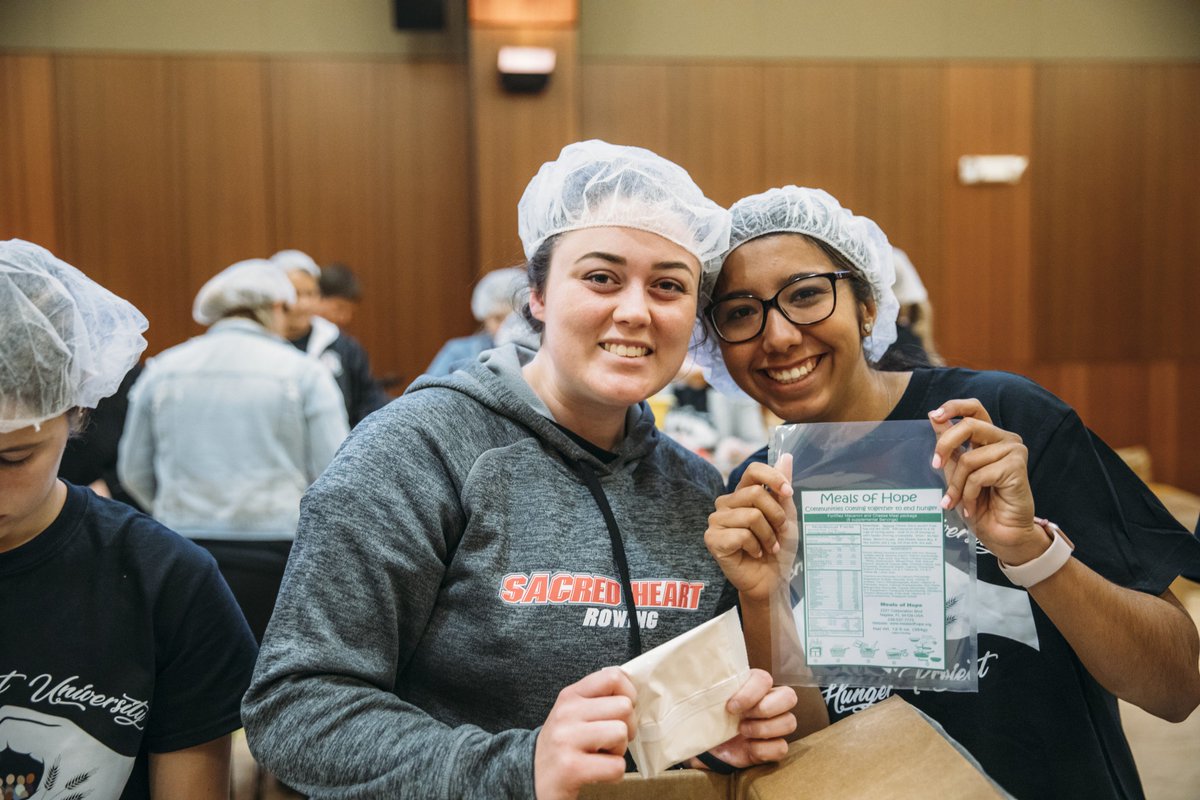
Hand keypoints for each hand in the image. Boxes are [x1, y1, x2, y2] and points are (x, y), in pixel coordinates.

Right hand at [534, 667, 636, 799]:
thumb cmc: (562, 745)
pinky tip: (598, 772)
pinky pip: (616, 766)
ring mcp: (567, 739)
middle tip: (611, 740)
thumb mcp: (573, 713)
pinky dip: (614, 773)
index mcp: (570, 696)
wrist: (531, 777)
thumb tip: (634, 693)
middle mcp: (567, 713)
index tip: (621, 711)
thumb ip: (598, 699)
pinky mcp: (571, 768)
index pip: (613, 676)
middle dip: (627, 727)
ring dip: (619, 750)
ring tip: (602, 755)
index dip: (629, 694)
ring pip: (621, 733)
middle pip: (624, 707)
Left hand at [689, 669, 796, 769]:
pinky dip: (764, 750)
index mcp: (752, 686)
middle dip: (766, 708)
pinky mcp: (772, 747)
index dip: (751, 692)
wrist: (704, 747)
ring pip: (790, 722)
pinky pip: (782, 748)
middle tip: (743, 718)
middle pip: (790, 696)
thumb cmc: (706, 718)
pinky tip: (748, 748)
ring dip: (764, 729)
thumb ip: (703, 685)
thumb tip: (688, 671)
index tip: (730, 706)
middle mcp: (768, 702)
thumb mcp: (704, 699)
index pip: (765, 679)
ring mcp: (773, 725)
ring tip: (743, 732)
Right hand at [705, 454, 796, 600]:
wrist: (772, 580)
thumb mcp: (786, 515)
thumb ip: (782, 487)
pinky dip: (755, 547)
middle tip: (779, 533)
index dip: (772, 477)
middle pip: (755, 493)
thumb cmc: (777, 548)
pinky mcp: (712, 539)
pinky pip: (741, 535)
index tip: (788, 493)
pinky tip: (753, 554)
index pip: (752, 470)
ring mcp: (716, 521)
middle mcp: (725, 503)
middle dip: (776, 516)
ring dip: (768, 535)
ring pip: (751, 515)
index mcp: (741, 494)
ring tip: (767, 546)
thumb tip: (786, 456)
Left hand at [928, 399, 1047, 564]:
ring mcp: (1014, 451)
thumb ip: (948, 444)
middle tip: (935, 466)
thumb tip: (934, 416)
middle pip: (968, 425)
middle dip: (945, 445)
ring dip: (957, 484)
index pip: (975, 408)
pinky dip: (968, 494)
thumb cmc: (980, 504)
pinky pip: (978, 475)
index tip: (934, 415)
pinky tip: (971, 508)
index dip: (954, 406)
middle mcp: (1005, 439)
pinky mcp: (1017, 467)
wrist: (1001, 533)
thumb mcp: (957, 471)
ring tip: (956, 501)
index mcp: (990, 437)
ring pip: (969, 458)